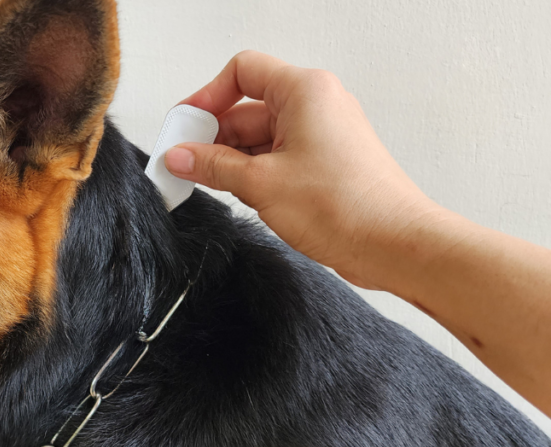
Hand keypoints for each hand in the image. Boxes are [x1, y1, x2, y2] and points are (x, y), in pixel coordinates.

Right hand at [165, 51, 440, 289]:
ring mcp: (322, 135)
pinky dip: (253, 172)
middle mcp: (316, 105)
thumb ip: (212, 166)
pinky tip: (237, 195)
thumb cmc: (346, 206)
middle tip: (184, 163)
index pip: (242, 72)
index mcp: (304, 91)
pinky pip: (277, 157)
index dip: (208, 96)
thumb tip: (180, 157)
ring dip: (231, 159)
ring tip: (208, 185)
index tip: (186, 125)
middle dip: (213, 136)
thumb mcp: (259, 183)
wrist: (393, 245)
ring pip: (260, 137)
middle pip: (246, 108)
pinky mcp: (324, 164)